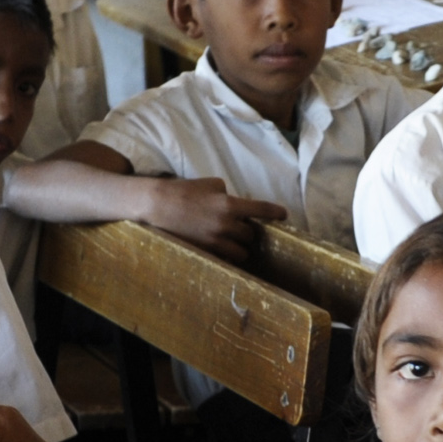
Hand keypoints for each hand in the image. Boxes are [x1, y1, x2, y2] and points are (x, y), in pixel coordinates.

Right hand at [142, 177, 285, 261]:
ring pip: (242, 251)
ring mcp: (216, 240)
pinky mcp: (206, 251)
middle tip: (241, 228)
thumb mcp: (208, 184)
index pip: (261, 209)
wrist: (158, 205)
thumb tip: (236, 203)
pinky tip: (221, 248)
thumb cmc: (183, 191)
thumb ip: (226, 193)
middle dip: (248, 232)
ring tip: (232, 241)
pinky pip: (226, 258)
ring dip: (240, 246)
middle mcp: (226, 224)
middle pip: (251, 235)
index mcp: (229, 204)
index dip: (275, 213)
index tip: (284, 215)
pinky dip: (227, 254)